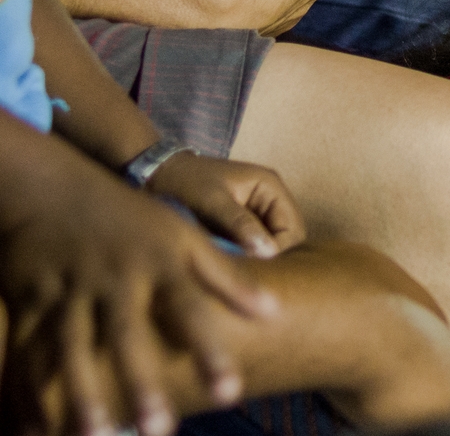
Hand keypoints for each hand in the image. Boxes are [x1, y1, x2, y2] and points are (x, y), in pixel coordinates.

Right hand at [0, 117, 277, 435]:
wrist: (54, 188)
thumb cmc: (133, 219)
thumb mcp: (185, 237)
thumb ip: (228, 277)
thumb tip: (274, 312)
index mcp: (160, 260)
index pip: (191, 309)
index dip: (209, 350)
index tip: (232, 393)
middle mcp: (116, 276)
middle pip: (127, 334)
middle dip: (141, 382)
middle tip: (161, 431)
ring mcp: (70, 287)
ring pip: (72, 346)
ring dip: (82, 393)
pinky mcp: (30, 299)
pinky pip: (27, 348)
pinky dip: (29, 387)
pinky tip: (40, 427)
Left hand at [142, 153, 305, 260]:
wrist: (156, 173)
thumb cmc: (185, 181)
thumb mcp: (212, 202)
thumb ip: (240, 224)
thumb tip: (269, 253)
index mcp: (271, 188)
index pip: (292, 230)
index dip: (279, 254)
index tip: (253, 272)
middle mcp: (270, 200)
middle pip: (285, 240)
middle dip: (269, 259)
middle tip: (244, 276)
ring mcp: (257, 213)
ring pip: (270, 246)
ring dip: (256, 260)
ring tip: (234, 273)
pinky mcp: (241, 224)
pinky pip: (252, 246)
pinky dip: (244, 258)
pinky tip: (228, 267)